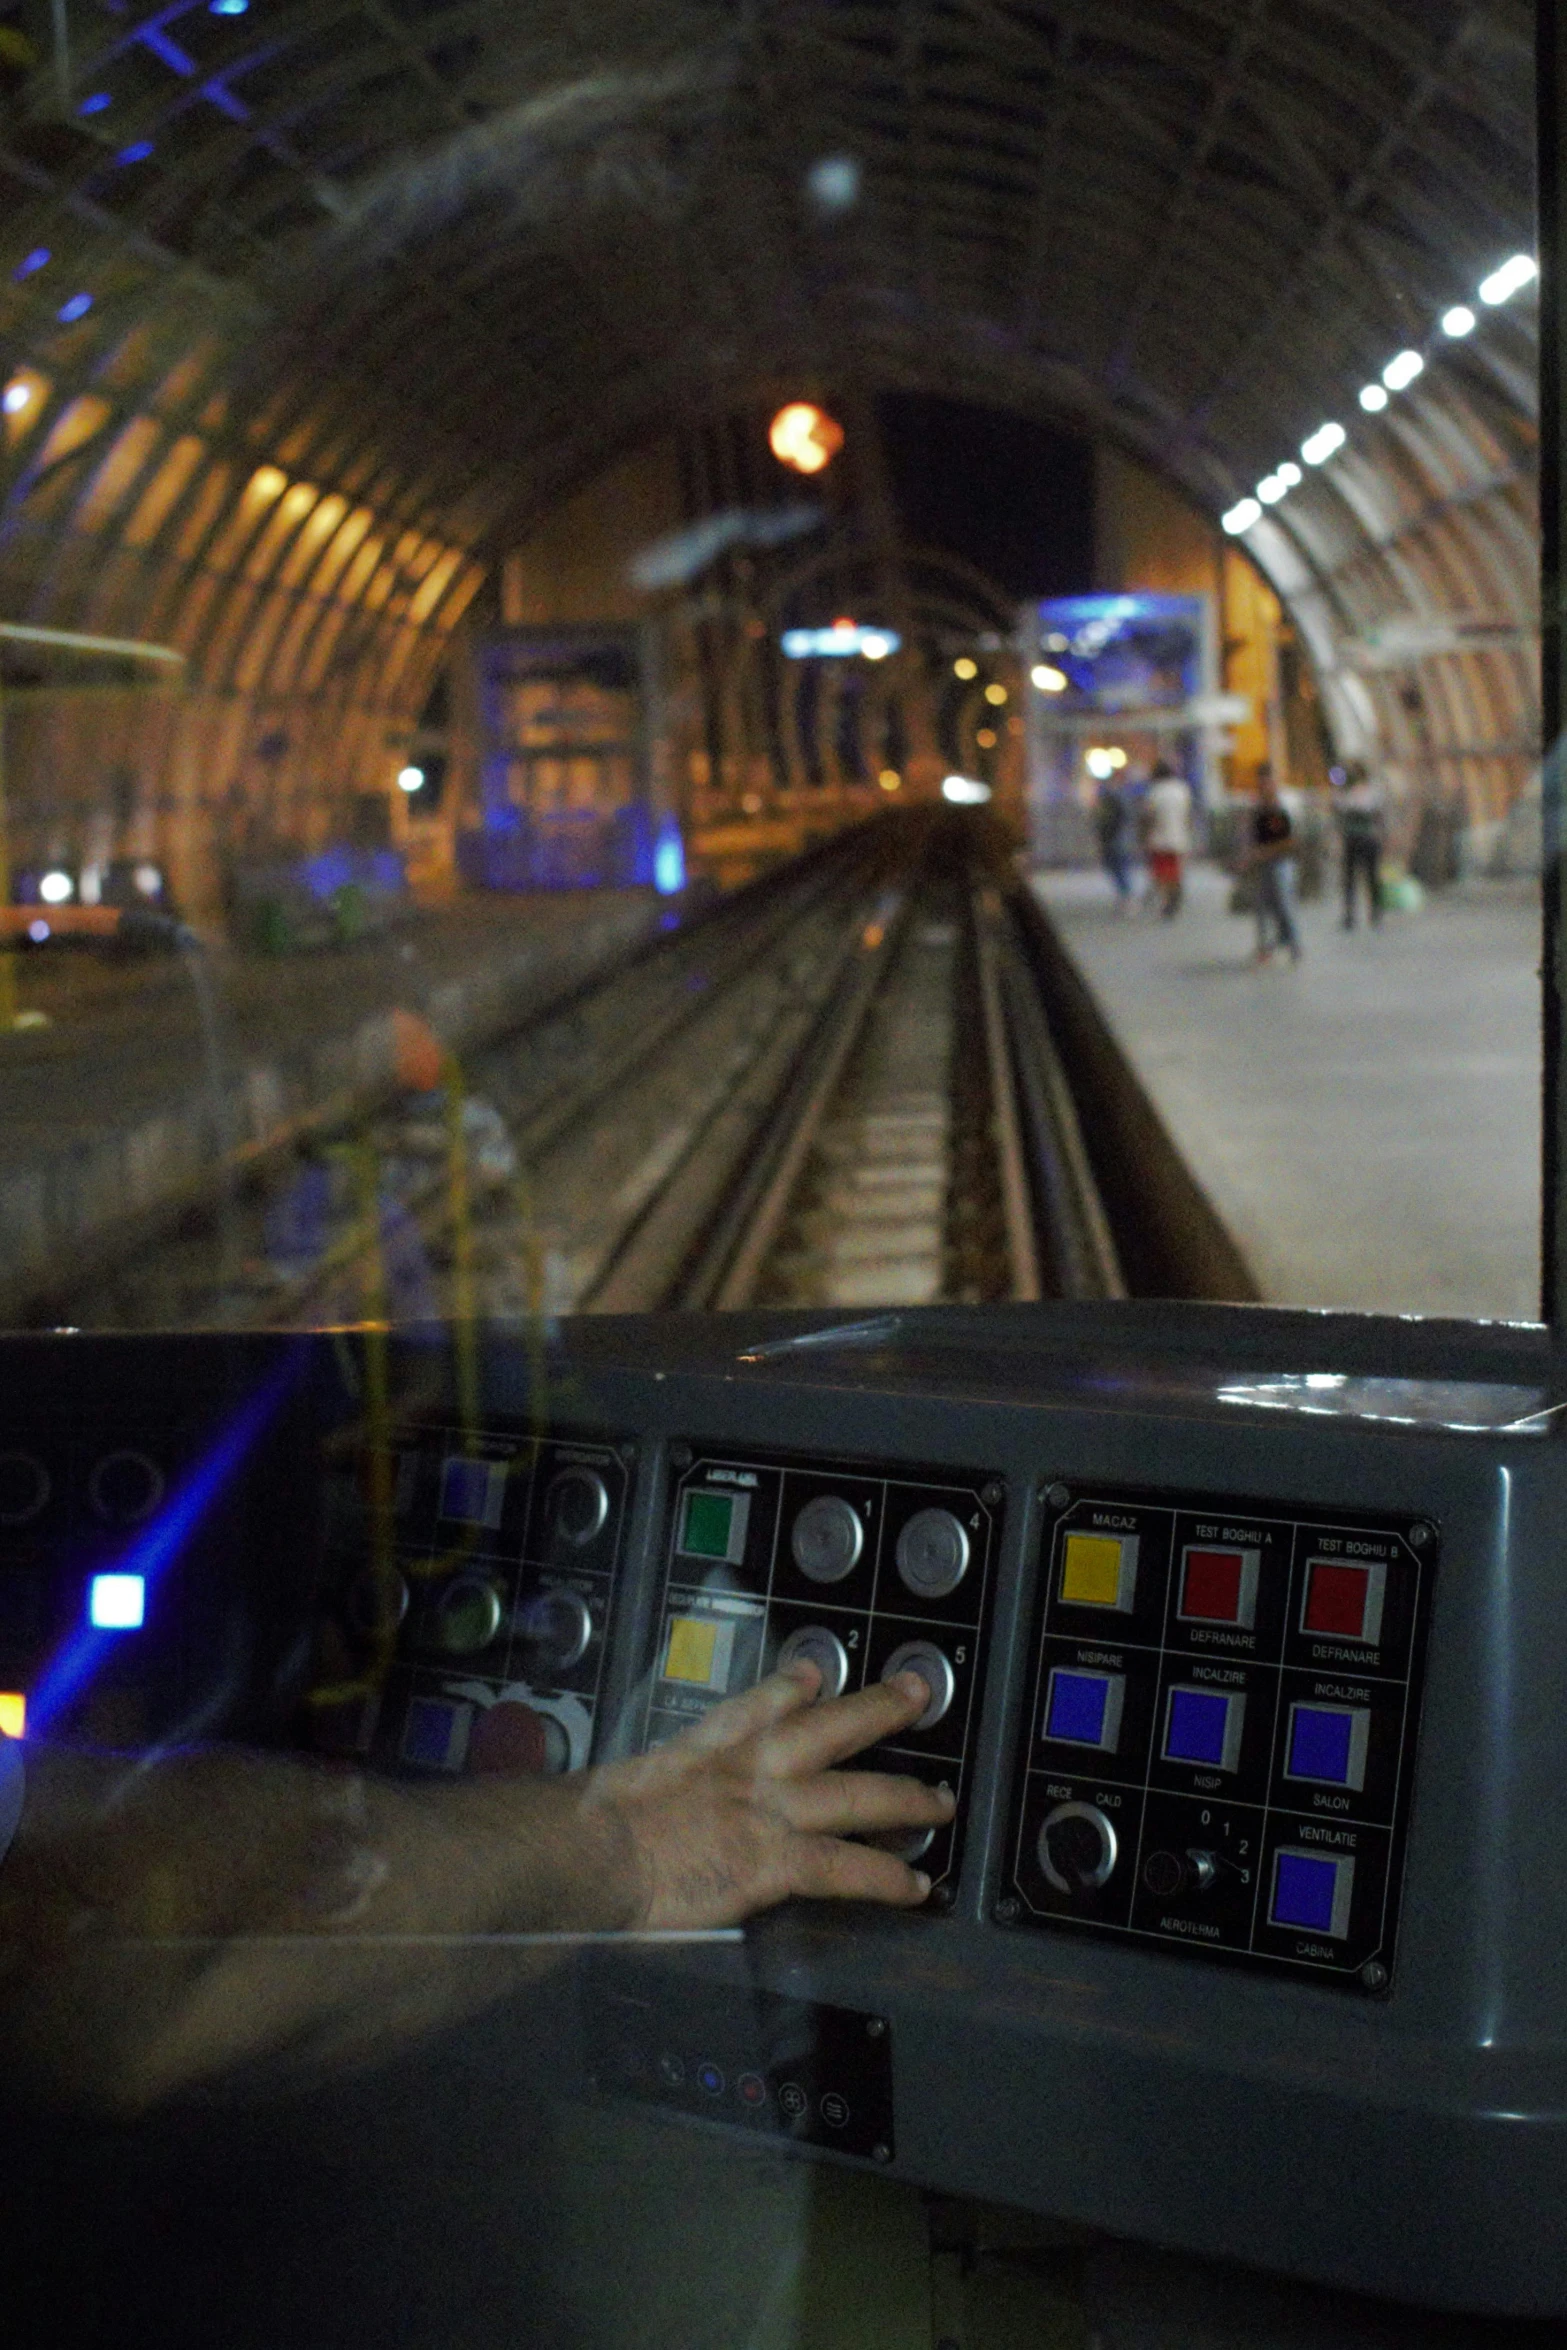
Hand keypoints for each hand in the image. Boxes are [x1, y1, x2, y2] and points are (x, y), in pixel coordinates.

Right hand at [585, 1664, 955, 1929]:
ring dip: (905, 1797)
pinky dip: (885, 1878)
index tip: (813, 1674)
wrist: (590, 1849)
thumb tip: (611, 1826)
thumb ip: (629, 1802)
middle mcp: (744, 1770)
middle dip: (875, 1710)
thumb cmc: (582, 1828)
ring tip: (943, 1802)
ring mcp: (766, 1811)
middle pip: (825, 1729)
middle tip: (915, 1693)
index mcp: (698, 1752)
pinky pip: (845, 1868)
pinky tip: (915, 1888)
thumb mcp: (607, 1794)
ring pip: (854, 1794)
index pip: (753, 1708)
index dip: (790, 1689)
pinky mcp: (774, 1861)